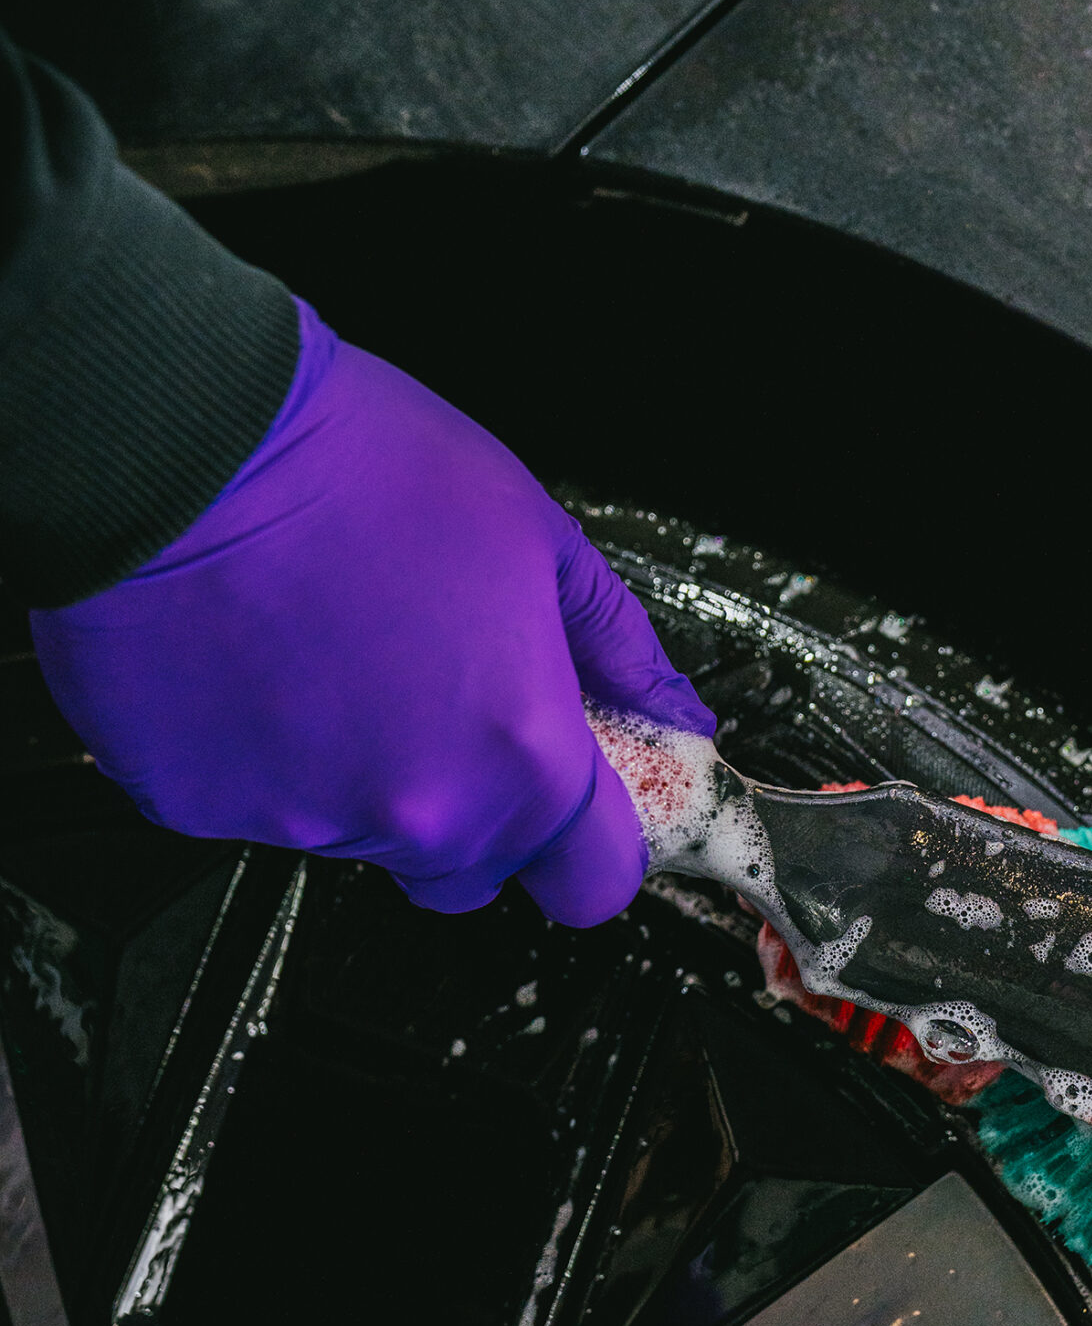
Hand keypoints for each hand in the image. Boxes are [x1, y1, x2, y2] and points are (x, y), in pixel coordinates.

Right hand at [30, 303, 714, 924]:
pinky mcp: (198, 808)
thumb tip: (669, 704)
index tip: (577, 804)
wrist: (187, 441)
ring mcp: (301, 822)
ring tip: (336, 655)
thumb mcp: (535, 534)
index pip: (591, 885)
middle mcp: (415, 815)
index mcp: (519, 760)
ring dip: (361, 775)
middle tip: (440, 706)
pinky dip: (262, 757)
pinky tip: (261, 665)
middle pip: (472, 876)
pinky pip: (254, 808)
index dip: (590, 846)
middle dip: (474, 815)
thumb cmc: (360, 470)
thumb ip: (615, 645)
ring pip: (360, 840)